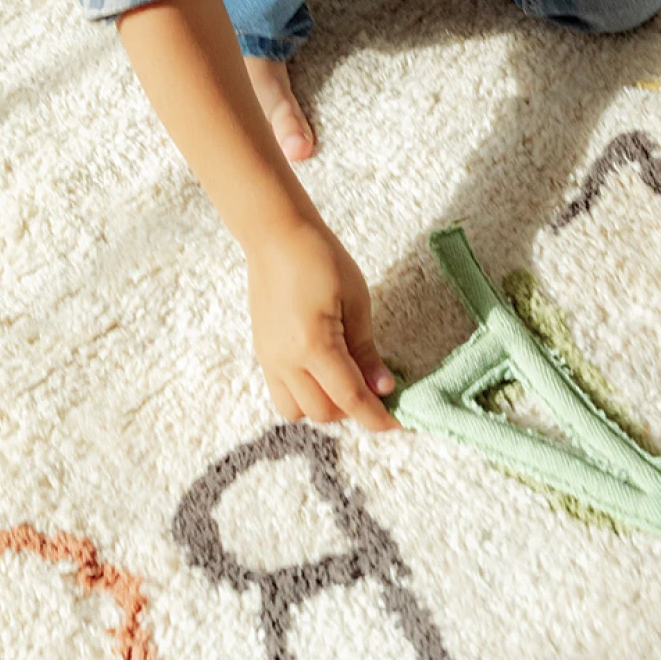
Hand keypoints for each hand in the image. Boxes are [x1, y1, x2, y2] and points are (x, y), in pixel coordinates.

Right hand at [245, 218, 398, 430]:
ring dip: (326, 407)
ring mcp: (269, 359)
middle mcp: (286, 361)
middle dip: (353, 410)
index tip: (398, 423)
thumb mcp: (356, 299)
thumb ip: (366, 350)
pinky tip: (322, 374)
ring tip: (345, 381)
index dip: (376, 417)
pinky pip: (282, 395)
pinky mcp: (262, 354)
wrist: (276, 236)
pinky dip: (305, 396)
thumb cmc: (321, 258)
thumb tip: (383, 387)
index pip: (350, 398)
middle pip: (324, 412)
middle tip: (376, 390)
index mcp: (313, 345)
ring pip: (298, 411)